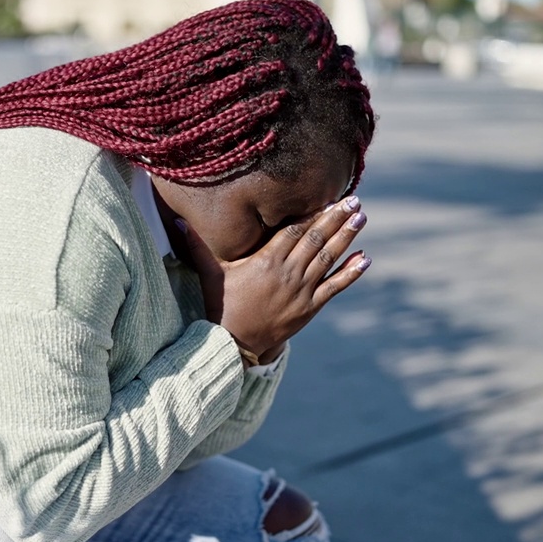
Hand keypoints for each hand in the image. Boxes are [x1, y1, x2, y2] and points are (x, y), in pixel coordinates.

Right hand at [180, 197, 370, 359]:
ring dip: (347, 238)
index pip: (294, 230)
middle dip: (336, 219)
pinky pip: (334, 287)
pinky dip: (350, 272)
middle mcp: (287, 273)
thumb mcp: (211, 274)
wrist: (234, 343)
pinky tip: (365, 258)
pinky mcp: (309, 307)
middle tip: (354, 201)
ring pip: (328, 259)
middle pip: (316, 240)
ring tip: (361, 218)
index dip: (313, 213)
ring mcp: (301, 291)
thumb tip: (178, 225)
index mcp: (266, 260)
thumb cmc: (222, 305)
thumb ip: (197, 247)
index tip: (328, 198)